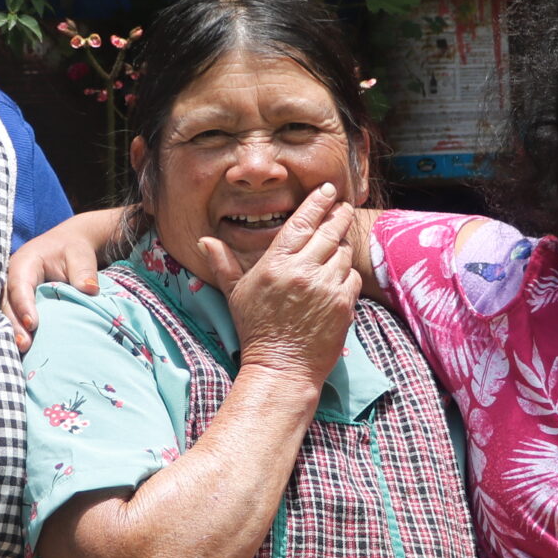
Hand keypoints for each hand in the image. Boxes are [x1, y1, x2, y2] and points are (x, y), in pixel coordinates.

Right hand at [4, 208, 125, 351]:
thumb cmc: (73, 250)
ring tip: (24, 350)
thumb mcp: (81, 255)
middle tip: (25, 344)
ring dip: (14, 331)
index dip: (23, 304)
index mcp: (25, 262)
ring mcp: (12, 291)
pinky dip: (17, 331)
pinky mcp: (17, 302)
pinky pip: (13, 317)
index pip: (20, 284)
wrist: (69, 246)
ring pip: (7, 312)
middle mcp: (12, 277)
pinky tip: (26, 349)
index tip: (32, 324)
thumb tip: (89, 290)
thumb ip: (83, 271)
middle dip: (15, 324)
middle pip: (7, 302)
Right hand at [201, 182, 359, 389]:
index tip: (326, 190)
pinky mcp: (343, 304)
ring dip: (342, 247)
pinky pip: (353, 277)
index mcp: (275, 264)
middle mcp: (302, 271)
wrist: (281, 367)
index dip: (317, 202)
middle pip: (329, 231)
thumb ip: (223, 264)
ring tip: (336, 247)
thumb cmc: (256, 329)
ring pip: (343, 253)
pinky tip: (339, 277)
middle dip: (338, 215)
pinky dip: (348, 274)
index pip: (301, 222)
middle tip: (342, 207)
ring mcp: (325, 287)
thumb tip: (204, 241)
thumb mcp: (235, 294)